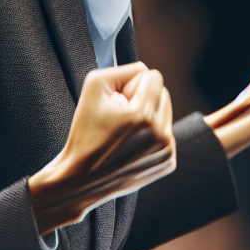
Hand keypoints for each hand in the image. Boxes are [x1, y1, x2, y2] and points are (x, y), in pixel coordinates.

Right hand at [28, 62, 174, 234]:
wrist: (81, 179)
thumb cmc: (85, 131)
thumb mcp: (94, 87)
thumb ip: (123, 71)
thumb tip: (144, 73)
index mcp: (143, 114)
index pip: (154, 77)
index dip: (132, 84)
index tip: (117, 101)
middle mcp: (161, 133)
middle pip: (163, 93)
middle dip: (142, 99)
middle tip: (119, 117)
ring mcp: (167, 151)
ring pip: (166, 113)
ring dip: (148, 116)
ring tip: (125, 132)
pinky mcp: (168, 163)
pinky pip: (167, 133)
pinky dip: (152, 135)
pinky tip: (131, 145)